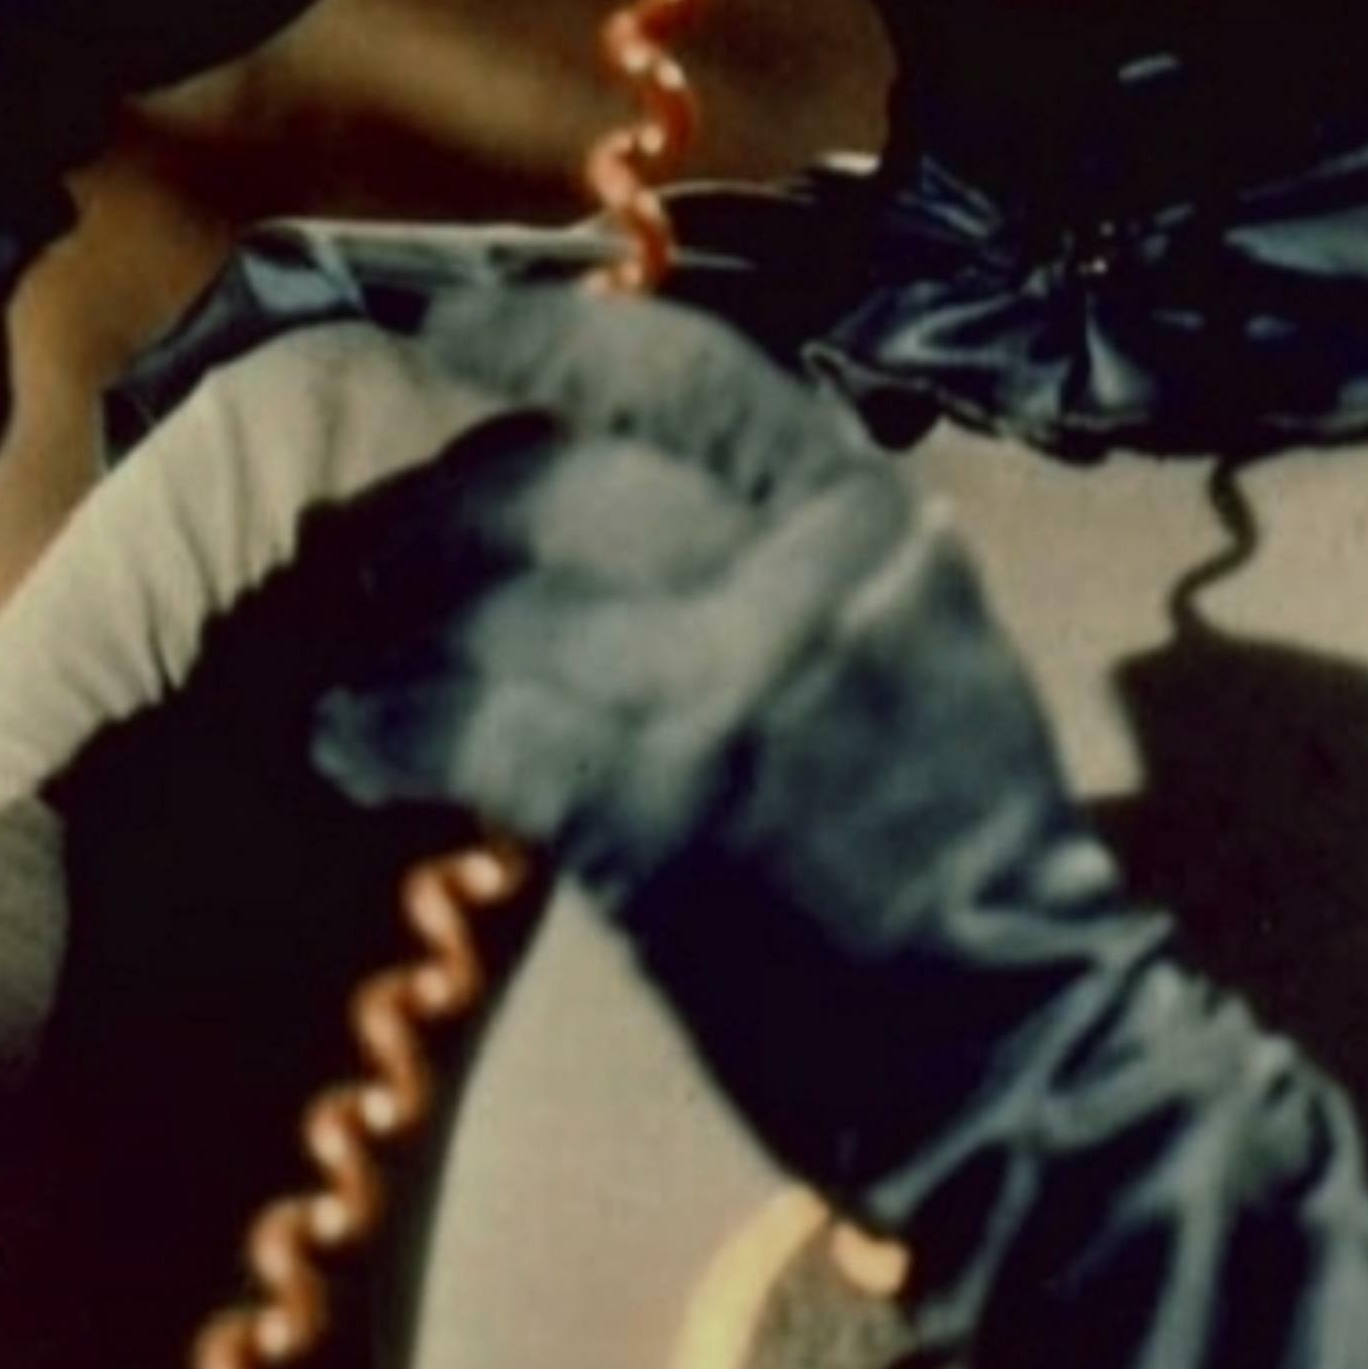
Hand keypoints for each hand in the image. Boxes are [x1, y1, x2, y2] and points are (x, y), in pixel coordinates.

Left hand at [308, 290, 1367, 1368]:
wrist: (1015, 1041)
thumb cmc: (962, 845)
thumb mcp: (923, 633)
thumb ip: (804, 546)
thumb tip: (642, 491)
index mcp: (869, 520)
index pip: (690, 371)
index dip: (550, 334)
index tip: (451, 326)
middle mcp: (797, 575)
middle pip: (563, 478)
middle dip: (444, 511)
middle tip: (386, 558)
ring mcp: (724, 690)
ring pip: (498, 600)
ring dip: (397, 629)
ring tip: (362, 663)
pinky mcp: (655, 815)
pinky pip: (472, 730)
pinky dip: (382, 730)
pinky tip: (351, 746)